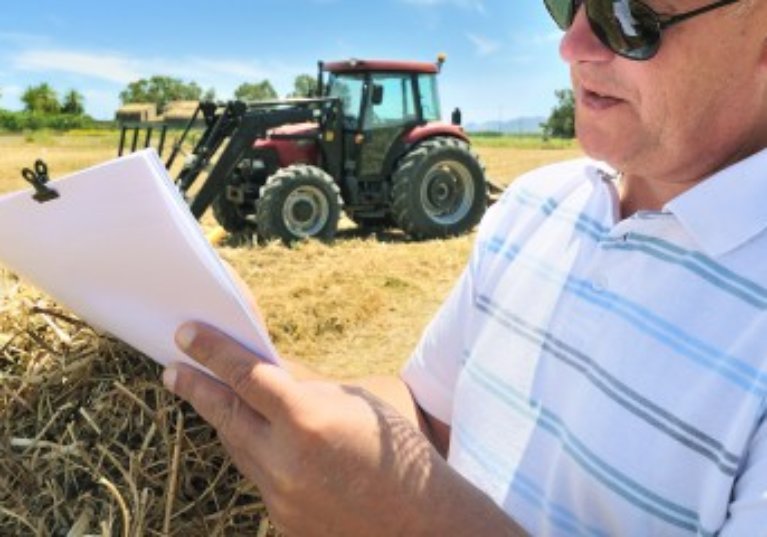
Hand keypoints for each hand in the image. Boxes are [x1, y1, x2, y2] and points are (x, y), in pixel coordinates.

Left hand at [163, 322, 450, 535]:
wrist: (420, 519)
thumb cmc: (396, 449)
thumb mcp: (355, 400)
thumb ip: (305, 388)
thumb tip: (267, 371)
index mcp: (305, 417)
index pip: (244, 375)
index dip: (212, 351)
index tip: (186, 335)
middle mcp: (283, 458)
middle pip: (226, 414)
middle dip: (197, 389)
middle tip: (174, 371)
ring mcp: (279, 494)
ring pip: (238, 449)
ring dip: (226, 422)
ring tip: (213, 401)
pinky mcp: (282, 519)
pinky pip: (260, 479)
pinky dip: (258, 456)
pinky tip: (264, 444)